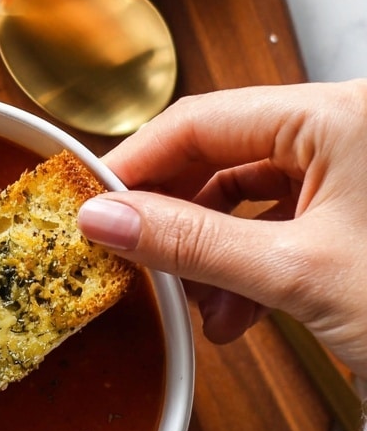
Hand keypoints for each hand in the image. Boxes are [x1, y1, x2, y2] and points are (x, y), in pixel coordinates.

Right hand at [77, 80, 366, 377]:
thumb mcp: (295, 275)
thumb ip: (190, 242)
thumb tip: (105, 219)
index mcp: (340, 115)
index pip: (204, 119)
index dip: (136, 162)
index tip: (89, 203)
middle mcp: (347, 129)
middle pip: (222, 155)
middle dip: (174, 216)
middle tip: (129, 256)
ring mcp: (354, 170)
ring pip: (247, 195)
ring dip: (209, 253)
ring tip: (193, 305)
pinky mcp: (356, 211)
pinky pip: (279, 223)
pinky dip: (246, 267)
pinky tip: (234, 315)